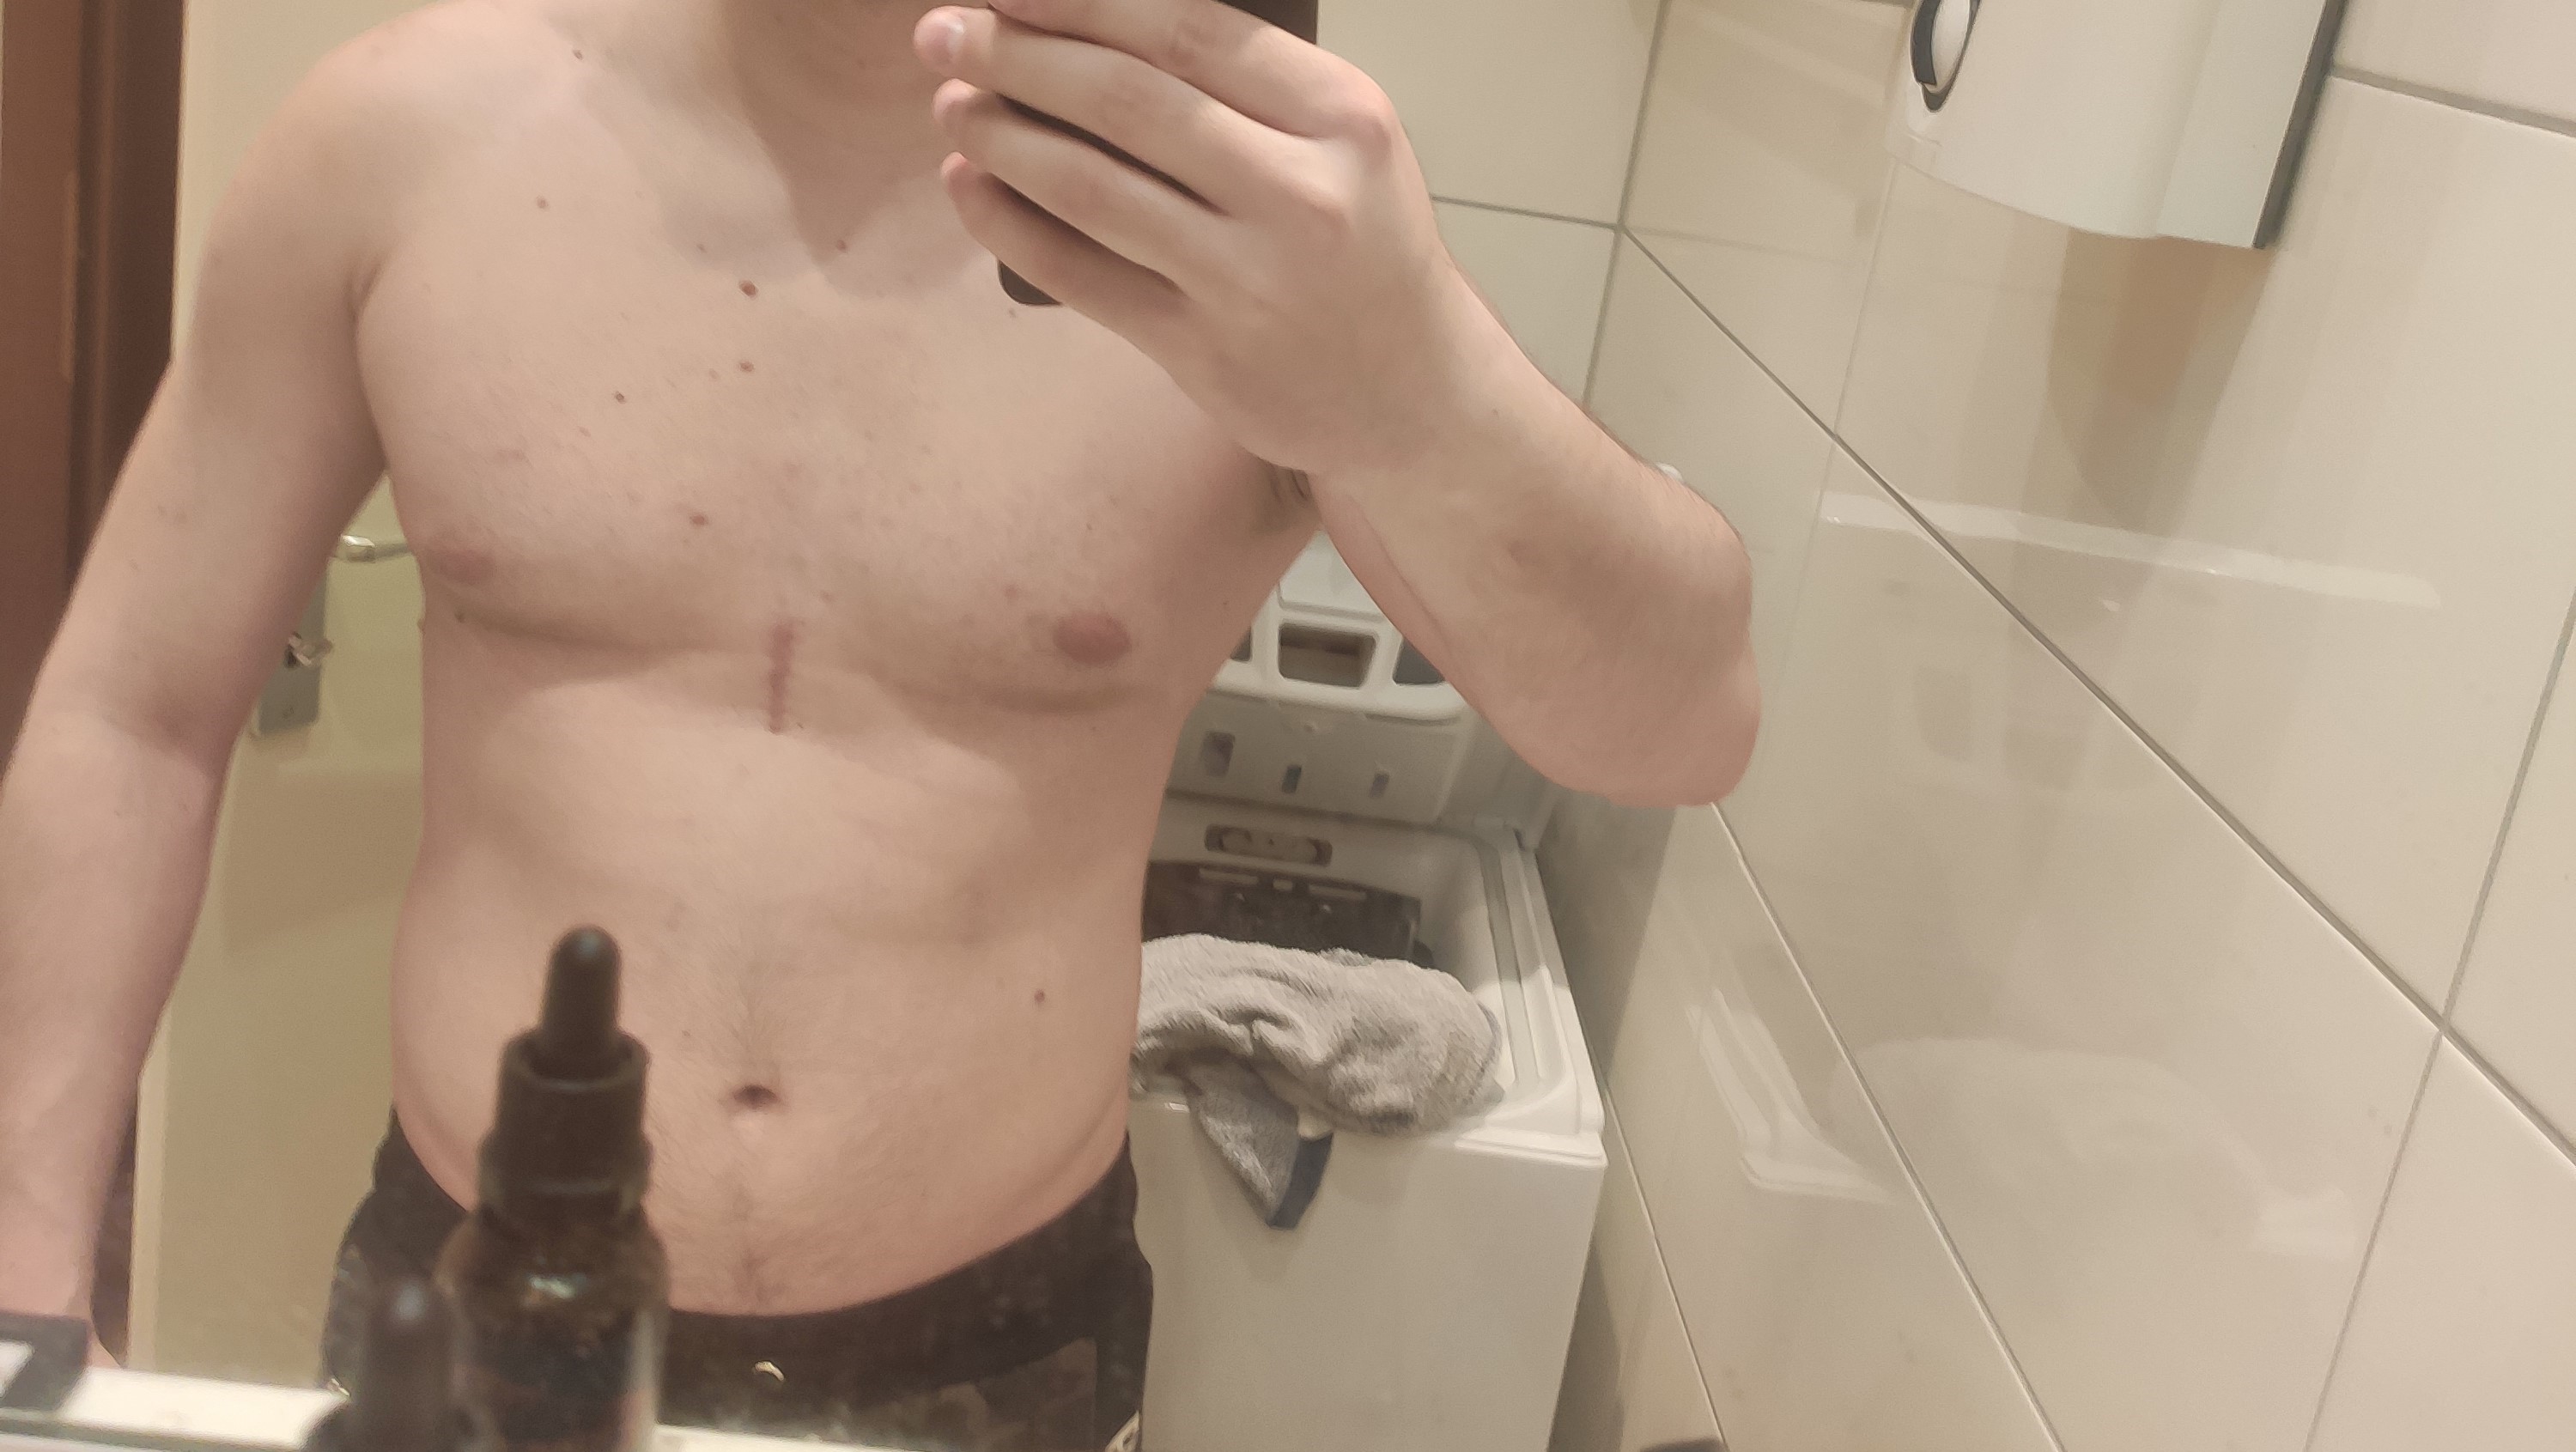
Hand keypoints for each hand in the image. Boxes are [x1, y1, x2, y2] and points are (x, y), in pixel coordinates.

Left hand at [913, 0, 1517, 479]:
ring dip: (1000, 138)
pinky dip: (1008, 226)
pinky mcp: (1205, 352)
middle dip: (1015, 56)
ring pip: (1091, 188)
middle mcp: (1302, 193)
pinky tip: (968, 188)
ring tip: (952, 106)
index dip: (1078, 1)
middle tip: (945, 34)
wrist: (1413, 394)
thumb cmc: (1360, 251)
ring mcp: (1250, 279)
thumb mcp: (1341, 143)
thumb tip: (1088, 29)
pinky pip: (1081, 276)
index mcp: (1341, 116)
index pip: (1186, 30)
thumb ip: (1243, 86)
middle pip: (1126, 101)